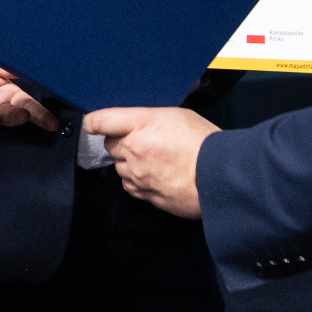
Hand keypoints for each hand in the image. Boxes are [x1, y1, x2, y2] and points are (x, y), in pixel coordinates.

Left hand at [85, 107, 218, 218]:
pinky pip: (130, 186)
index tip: (91, 123)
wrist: (220, 177)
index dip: (93, 122)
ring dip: (130, 163)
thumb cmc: (204, 143)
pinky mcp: (145, 195)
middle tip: (143, 140)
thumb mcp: (177, 116)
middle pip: (110, 145)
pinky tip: (156, 175)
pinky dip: (138, 180)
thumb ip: (150, 119)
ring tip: (155, 159)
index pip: (102, 121)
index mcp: (142, 125)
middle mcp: (134, 150)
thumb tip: (138, 123)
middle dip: (121, 142)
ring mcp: (138, 176)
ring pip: (120, 167)